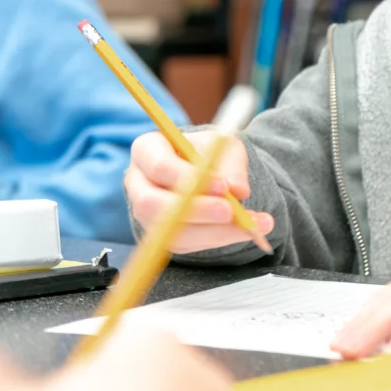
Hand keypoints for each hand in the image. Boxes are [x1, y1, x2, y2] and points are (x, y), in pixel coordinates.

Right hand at [124, 130, 275, 254]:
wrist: (208, 173)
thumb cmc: (210, 153)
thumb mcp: (225, 146)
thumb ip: (231, 164)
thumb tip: (237, 190)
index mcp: (147, 150)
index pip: (157, 166)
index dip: (187, 178)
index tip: (222, 185)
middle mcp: (139, 184)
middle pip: (152, 205)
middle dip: (195, 211)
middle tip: (230, 212)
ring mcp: (146, 214)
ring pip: (170, 232)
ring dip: (214, 231)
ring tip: (252, 224)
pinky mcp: (162, 237)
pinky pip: (186, 245)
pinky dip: (220, 238)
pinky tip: (245, 230)